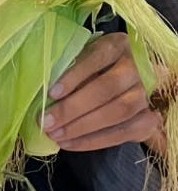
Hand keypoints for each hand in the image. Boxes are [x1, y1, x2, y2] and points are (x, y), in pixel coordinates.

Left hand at [44, 32, 162, 151]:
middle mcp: (137, 68)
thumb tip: (42, 87)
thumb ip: (69, 67)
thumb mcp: (83, 57)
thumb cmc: (95, 67)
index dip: (75, 76)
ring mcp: (146, 94)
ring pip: (118, 112)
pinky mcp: (149, 119)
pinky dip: (94, 141)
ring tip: (55, 134)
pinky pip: (123, 133)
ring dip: (82, 127)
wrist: (129, 83)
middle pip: (107, 88)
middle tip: (46, 121)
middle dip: (73, 108)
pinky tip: (69, 143)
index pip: (97, 57)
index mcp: (118, 46)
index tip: (51, 93)